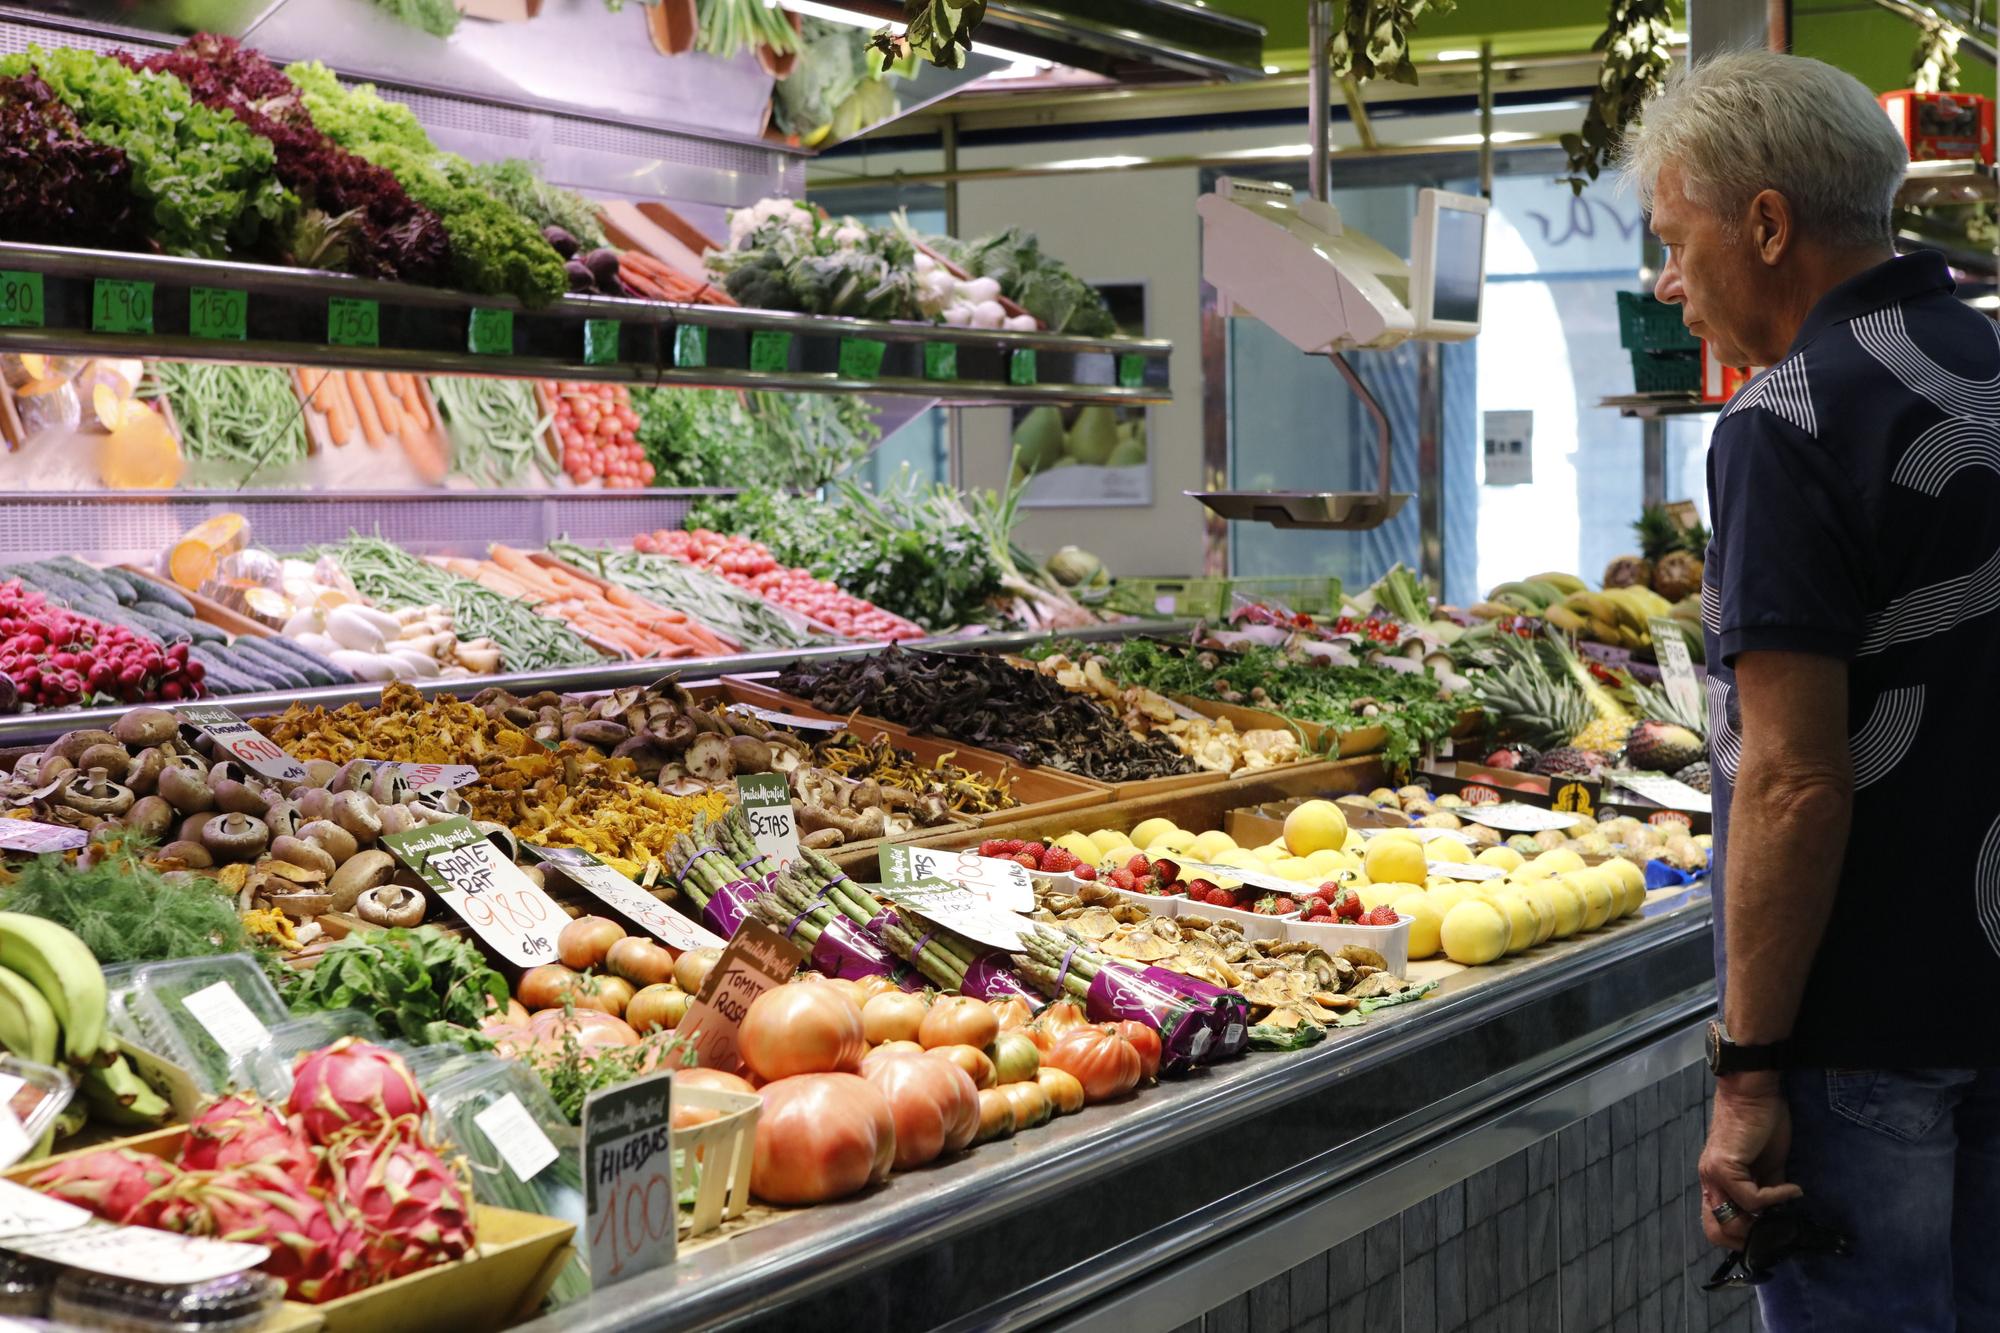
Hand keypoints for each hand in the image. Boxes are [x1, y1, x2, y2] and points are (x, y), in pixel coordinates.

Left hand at [1699, 1072, 1803, 1248]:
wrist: (1754, 1091)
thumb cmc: (1762, 1124)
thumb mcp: (1768, 1167)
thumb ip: (1768, 1192)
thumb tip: (1780, 1218)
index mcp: (1716, 1183)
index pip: (1716, 1226)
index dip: (1742, 1238)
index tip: (1770, 1235)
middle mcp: (1708, 1181)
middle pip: (1716, 1232)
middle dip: (1748, 1240)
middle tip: (1776, 1229)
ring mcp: (1713, 1174)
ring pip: (1730, 1221)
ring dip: (1764, 1222)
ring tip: (1786, 1204)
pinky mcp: (1725, 1166)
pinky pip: (1752, 1199)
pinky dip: (1777, 1198)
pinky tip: (1791, 1188)